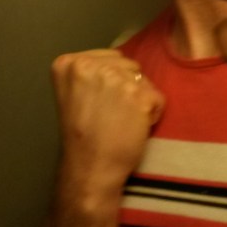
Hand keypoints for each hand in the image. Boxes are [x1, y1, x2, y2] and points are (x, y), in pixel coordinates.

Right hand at [51, 49, 164, 201]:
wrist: (90, 168)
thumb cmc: (83, 135)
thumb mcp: (73, 92)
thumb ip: (92, 71)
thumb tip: (123, 60)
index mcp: (69, 63)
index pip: (110, 57)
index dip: (110, 83)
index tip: (96, 105)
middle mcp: (90, 65)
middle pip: (128, 65)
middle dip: (125, 88)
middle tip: (108, 115)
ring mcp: (116, 79)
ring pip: (143, 80)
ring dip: (139, 99)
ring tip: (120, 121)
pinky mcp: (139, 95)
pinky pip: (157, 98)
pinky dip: (152, 113)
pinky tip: (133, 128)